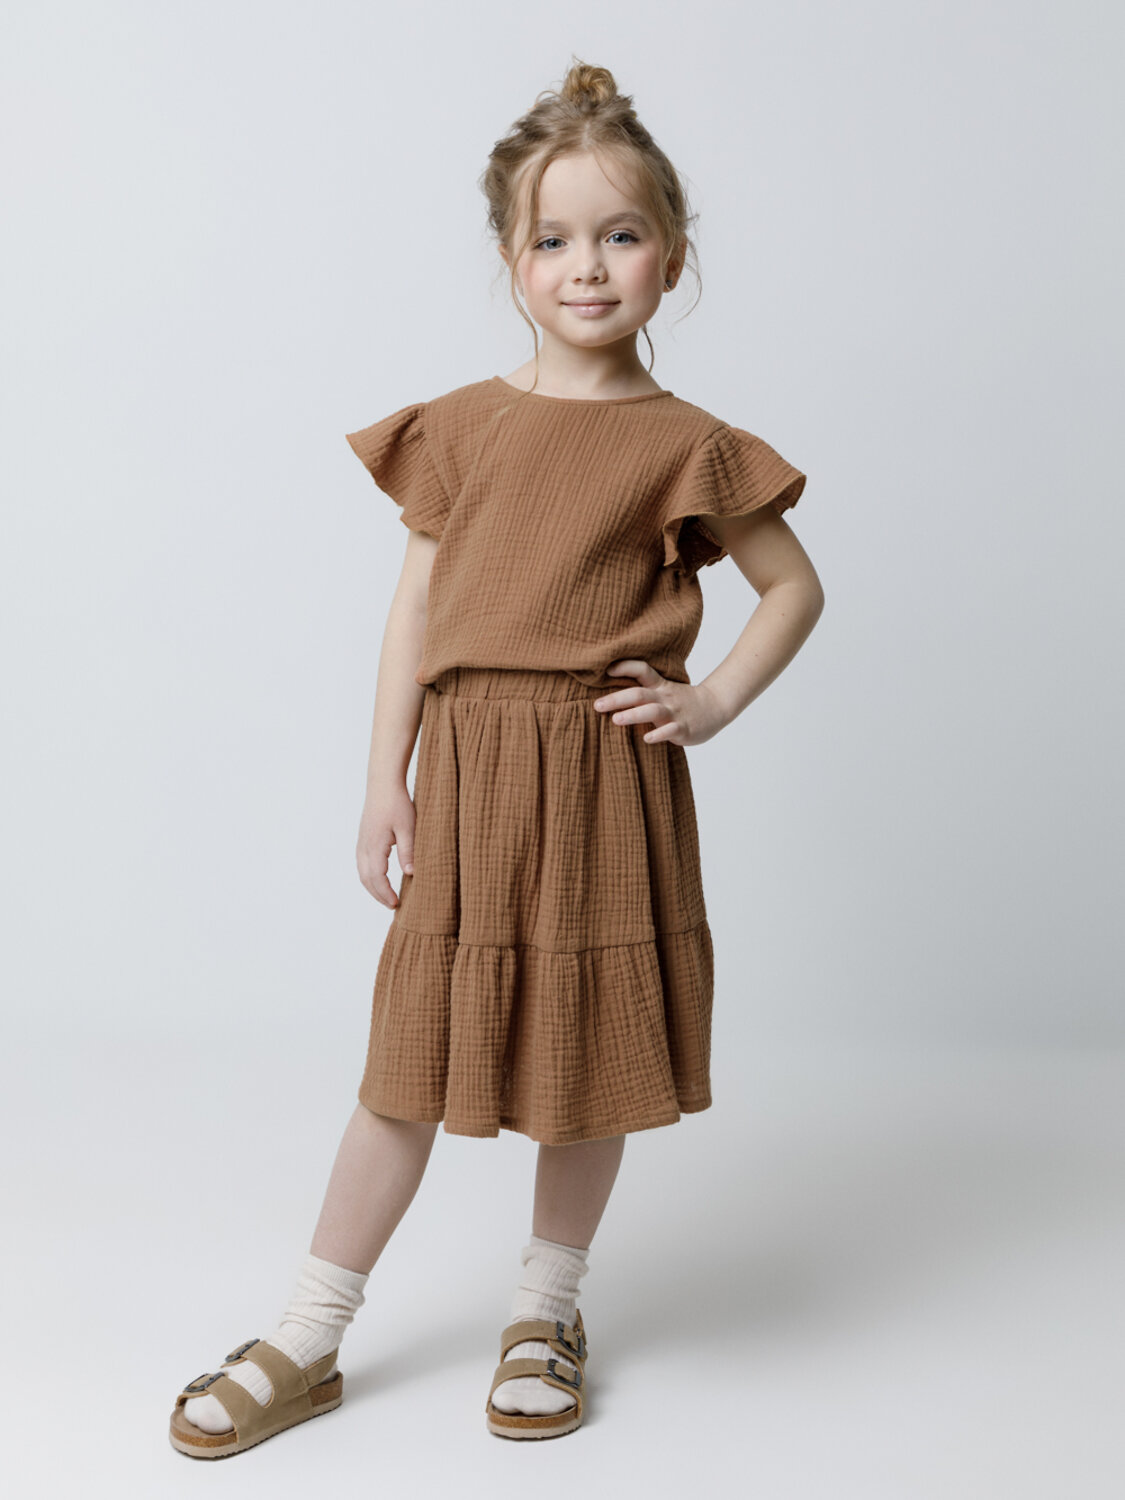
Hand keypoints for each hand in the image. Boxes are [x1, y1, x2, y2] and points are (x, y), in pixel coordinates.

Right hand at [356, 783, 415, 907]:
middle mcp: (364, 846)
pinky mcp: (363, 839)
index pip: (376, 877)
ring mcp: (361, 842)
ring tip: (387, 897)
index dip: (385, 893)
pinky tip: (380, 879)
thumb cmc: (397, 803)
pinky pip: (362, 864)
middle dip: (378, 895)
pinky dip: (370, 877)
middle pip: (366, 879)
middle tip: (393, 906)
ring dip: (373, 887)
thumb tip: (410, 873)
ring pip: (362, 872)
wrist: (383, 784)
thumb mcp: (408, 828)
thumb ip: (408, 851)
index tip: (396, 904)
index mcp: (374, 846)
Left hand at [592, 659, 728, 746]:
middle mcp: (664, 697)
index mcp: (659, 686)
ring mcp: (674, 713)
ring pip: (652, 711)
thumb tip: (610, 692)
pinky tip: (646, 739)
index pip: (642, 670)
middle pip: (639, 694)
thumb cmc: (682, 701)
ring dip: (633, 715)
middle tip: (597, 705)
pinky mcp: (683, 728)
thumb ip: (643, 690)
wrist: (716, 707)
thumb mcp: (664, 689)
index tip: (607, 669)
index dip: (626, 667)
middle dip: (617, 699)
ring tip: (616, 720)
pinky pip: (670, 731)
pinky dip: (658, 734)